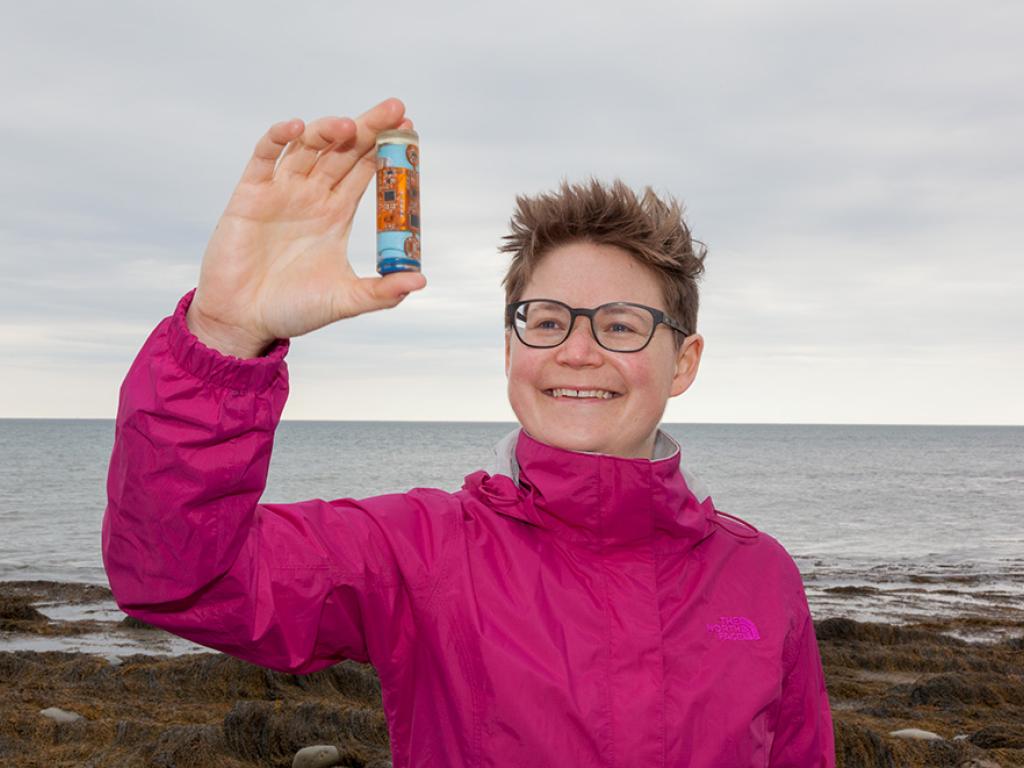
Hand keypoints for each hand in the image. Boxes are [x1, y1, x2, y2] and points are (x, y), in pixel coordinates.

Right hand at [187, 97, 425, 357]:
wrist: (244, 320)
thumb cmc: (293, 310)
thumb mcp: (345, 300)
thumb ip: (382, 292)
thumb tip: (420, 280)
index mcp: (336, 214)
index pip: (366, 170)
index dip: (387, 150)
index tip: (410, 129)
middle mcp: (312, 196)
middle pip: (344, 150)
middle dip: (368, 128)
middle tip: (395, 109)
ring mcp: (282, 191)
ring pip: (308, 147)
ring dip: (328, 131)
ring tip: (349, 125)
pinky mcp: (250, 193)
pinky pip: (265, 156)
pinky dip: (277, 137)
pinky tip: (296, 127)